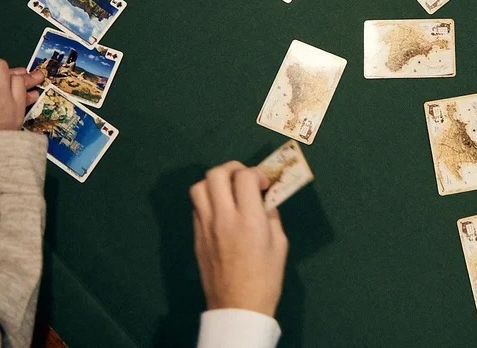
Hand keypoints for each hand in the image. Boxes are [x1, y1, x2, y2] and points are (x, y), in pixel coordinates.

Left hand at [190, 160, 287, 316]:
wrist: (237, 307)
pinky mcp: (196, 237)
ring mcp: (206, 227)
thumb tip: (265, 200)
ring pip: (199, 186)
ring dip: (215, 182)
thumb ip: (271, 216)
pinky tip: (220, 210)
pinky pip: (196, 207)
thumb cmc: (265, 278)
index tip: (264, 184)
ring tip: (228, 191)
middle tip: (244, 179)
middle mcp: (223, 218)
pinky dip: (208, 200)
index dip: (257, 173)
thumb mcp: (279, 244)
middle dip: (233, 169)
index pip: (245, 177)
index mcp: (249, 220)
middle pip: (217, 174)